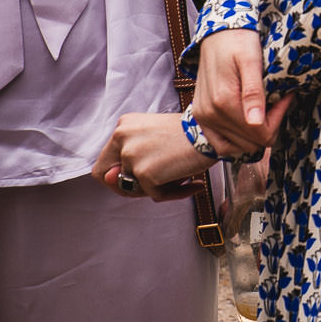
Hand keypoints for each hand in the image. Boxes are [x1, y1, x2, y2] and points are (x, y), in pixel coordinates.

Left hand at [93, 112, 208, 200]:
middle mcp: (122, 136)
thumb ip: (131, 161)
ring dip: (158, 188)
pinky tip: (192, 183)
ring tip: (183, 178)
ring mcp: (131, 154)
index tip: (141, 178)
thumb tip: (109, 180)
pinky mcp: (144, 172)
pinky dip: (174, 194)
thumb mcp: (155, 140)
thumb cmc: (191, 134)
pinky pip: (155, 195)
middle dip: (132, 187)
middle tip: (160, 183)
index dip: (119, 175)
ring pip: (134, 188)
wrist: (215, 131)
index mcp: (124, 126)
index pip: (105, 161)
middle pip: (110, 178)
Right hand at [193, 30, 290, 159]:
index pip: (260, 133)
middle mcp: (209, 114)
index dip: (278, 118)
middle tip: (276, 101)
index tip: (284, 97)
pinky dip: (238, 140)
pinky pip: (222, 144)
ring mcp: (203, 118)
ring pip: (239, 146)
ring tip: (264, 108)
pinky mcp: (201, 117)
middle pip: (251, 143)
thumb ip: (253, 92)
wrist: (217, 34)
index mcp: (223, 102)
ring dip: (255, 133)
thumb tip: (255, 123)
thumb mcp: (251, 60)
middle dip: (269, 125)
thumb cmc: (238, 41)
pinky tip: (249, 123)